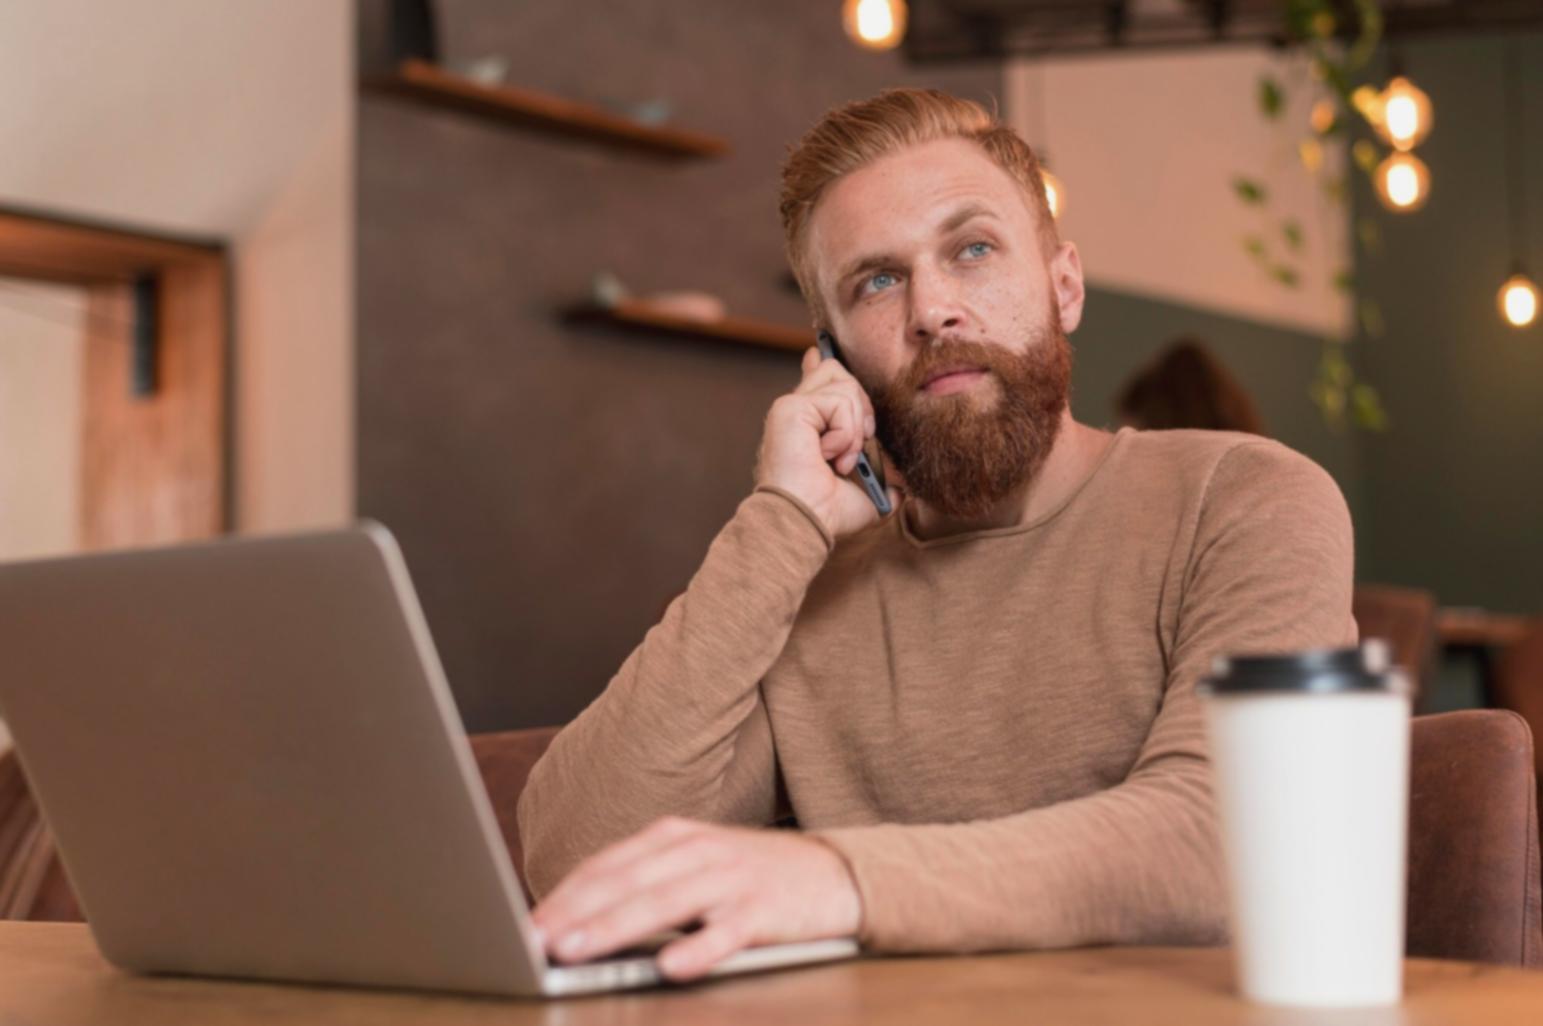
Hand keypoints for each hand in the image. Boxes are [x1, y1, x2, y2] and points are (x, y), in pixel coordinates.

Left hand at [530, 817, 862, 981]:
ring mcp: (732, 878)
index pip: (607, 866)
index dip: (564, 895)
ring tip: (578, 950)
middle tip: (536, 942)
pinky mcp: (765, 910)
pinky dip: (698, 949)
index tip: (527, 926)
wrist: (837, 872)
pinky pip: (726, 932)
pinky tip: (672, 966)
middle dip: (576, 913)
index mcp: (674, 837)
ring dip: (616, 928)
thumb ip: (644, 884)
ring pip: (664, 903)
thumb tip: (577, 922)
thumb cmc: (751, 877)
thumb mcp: (695, 866)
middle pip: (626, 882)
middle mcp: (698, 851)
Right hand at [753, 347, 901, 539]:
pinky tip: (829, 455)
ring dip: (854, 427)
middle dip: (861, 408)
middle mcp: (796, 412)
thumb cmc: (827, 513)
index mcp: (807, 425)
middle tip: (855, 449)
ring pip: (845, 386)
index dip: (820, 363)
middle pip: (839, 373)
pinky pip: (839, 401)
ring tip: (840, 459)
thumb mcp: (867, 493)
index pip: (814, 380)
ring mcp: (792, 407)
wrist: (805, 521)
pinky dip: (845, 432)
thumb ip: (883, 481)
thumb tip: (901, 487)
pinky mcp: (791, 408)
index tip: (815, 351)